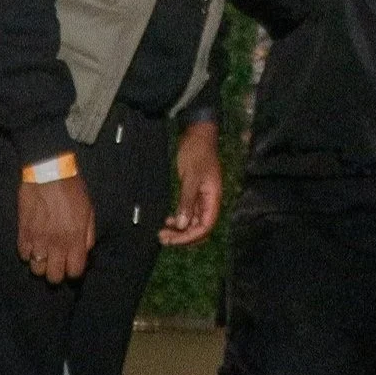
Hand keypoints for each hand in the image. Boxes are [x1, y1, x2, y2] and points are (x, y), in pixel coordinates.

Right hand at [17, 170, 95, 283]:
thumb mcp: (89, 211)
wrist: (48, 173)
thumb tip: (84, 251)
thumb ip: (88, 235)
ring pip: (36, 269)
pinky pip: (23, 254)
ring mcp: (38, 240)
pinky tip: (33, 244)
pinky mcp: (23, 233)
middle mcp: (56, 244)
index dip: (74, 271)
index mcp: (75, 239)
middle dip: (57, 273)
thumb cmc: (72, 190)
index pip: (74, 272)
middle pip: (54, 277)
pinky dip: (28, 253)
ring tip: (44, 255)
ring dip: (41, 264)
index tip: (72, 265)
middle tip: (57, 263)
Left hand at [160, 119, 220, 246]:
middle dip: (182, 236)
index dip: (190, 236)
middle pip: (199, 228)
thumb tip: (182, 225)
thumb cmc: (197, 152)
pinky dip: (178, 219)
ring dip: (179, 230)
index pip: (206, 226)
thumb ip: (187, 200)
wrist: (197, 135)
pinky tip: (167, 221)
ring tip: (162, 232)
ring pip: (192, 222)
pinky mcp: (193, 194)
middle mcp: (209, 202)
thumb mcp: (191, 176)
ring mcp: (201, 198)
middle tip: (162, 238)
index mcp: (213, 198)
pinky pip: (187, 213)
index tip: (173, 239)